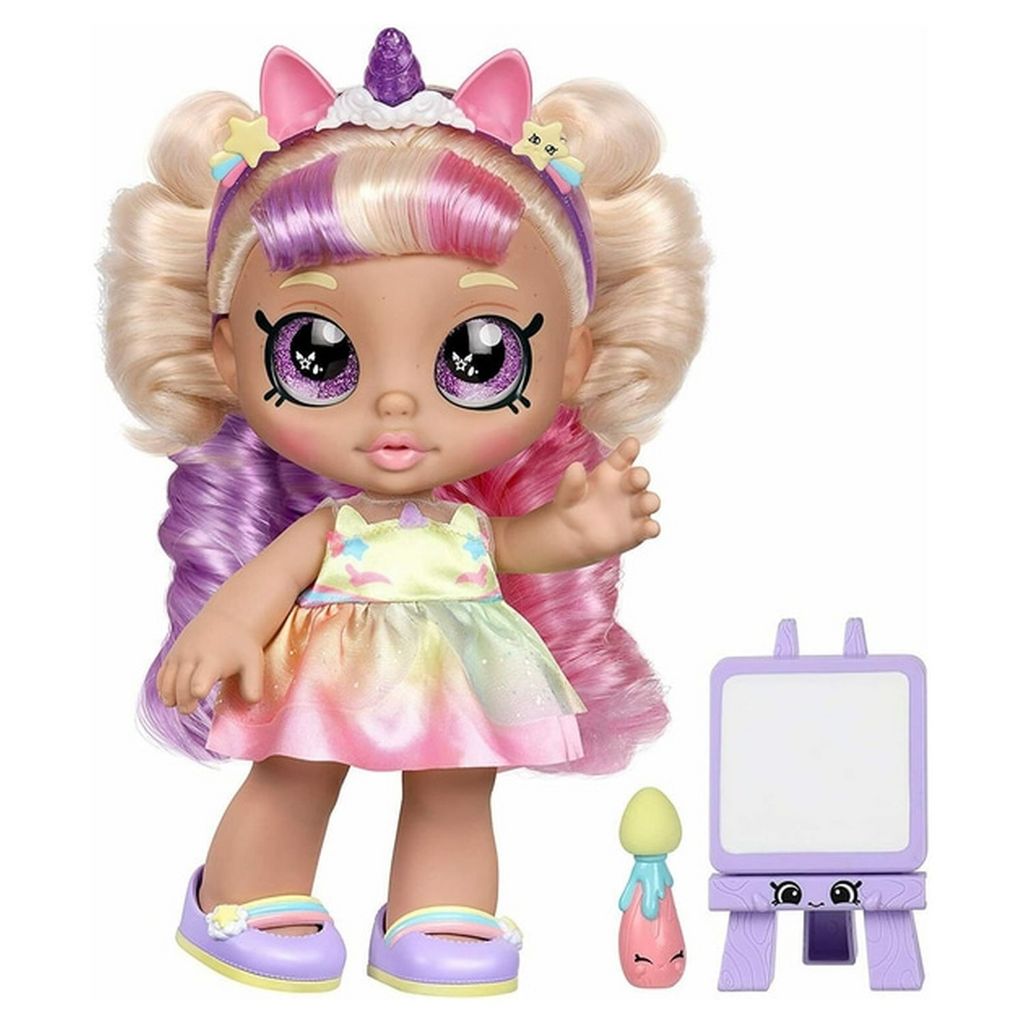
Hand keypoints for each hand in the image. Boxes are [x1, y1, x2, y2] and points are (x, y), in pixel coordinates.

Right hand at [156, 608, 264, 714]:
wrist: (229, 618)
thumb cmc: (242, 645)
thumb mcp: (253, 663)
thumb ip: (253, 686)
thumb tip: (251, 704)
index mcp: (212, 661)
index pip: (197, 682)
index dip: (196, 692)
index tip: (200, 696)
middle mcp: (192, 657)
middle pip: (180, 688)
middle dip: (184, 702)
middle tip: (192, 708)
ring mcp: (180, 655)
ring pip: (166, 683)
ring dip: (171, 697)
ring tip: (182, 703)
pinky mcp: (172, 655)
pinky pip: (161, 676)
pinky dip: (163, 688)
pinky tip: (174, 695)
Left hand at [553, 436, 660, 561]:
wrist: (572, 534)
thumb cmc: (573, 506)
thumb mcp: (568, 493)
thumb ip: (572, 481)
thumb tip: (575, 466)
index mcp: (612, 471)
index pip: (623, 456)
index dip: (629, 449)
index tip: (631, 444)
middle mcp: (628, 486)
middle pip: (640, 477)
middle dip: (641, 476)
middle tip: (636, 478)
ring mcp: (636, 508)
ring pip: (650, 501)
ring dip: (650, 501)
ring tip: (645, 503)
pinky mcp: (638, 529)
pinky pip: (650, 527)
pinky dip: (651, 527)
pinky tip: (649, 528)